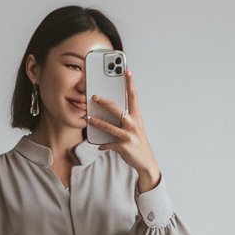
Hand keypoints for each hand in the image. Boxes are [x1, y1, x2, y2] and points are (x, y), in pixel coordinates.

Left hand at [86, 69, 160, 191]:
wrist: (146, 163)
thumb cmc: (138, 143)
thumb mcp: (134, 129)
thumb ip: (125, 120)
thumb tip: (110, 112)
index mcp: (137, 117)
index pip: (133, 97)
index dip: (130, 83)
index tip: (127, 71)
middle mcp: (133, 125)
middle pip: (117, 109)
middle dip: (104, 102)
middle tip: (94, 96)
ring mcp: (129, 136)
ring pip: (109, 126)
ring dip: (97, 122)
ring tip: (88, 119)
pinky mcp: (124, 147)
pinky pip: (109, 144)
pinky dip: (103, 144)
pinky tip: (99, 145)